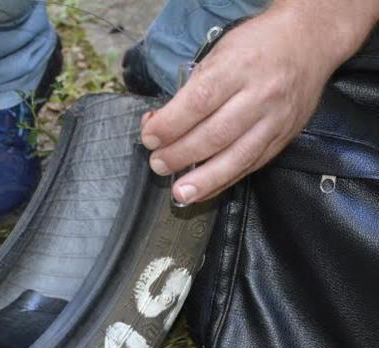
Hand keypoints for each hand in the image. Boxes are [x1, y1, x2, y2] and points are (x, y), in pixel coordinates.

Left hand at [140, 6, 351, 204]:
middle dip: (181, 155)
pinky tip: (204, 191)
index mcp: (239, 67)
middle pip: (215, 134)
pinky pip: (251, 166)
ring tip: (180, 194)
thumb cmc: (256, 47)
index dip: (170, 125)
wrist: (308, 43)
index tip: (150, 138)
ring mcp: (275, 120)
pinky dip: (224, 182)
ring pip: (236, 157)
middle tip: (158, 164)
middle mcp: (261, 95)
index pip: (199, 102)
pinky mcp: (283, 138)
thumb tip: (157, 125)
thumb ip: (189, 91)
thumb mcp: (218, 54)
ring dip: (204, 180)